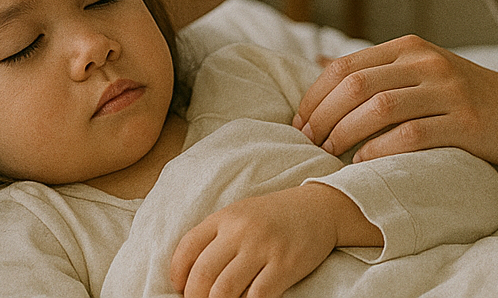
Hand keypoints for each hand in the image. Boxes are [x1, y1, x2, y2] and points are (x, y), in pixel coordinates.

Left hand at [169, 184, 376, 297]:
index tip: (181, 289)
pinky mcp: (285, 265)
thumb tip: (191, 274)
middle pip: (202, 274)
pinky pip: (256, 297)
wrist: (319, 208)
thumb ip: (217, 237)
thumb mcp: (242, 215)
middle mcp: (242, 230)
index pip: (187, 248)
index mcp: (226, 217)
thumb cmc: (275, 217)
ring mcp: (264, 247)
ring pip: (225, 290)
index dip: (178, 274)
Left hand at [293, 35, 497, 164]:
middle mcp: (427, 62)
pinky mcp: (465, 122)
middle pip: (357, 84)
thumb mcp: (423, 70)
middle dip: (324, 115)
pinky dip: (381, 150)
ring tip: (330, 153)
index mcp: (411, 47)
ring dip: (346, 132)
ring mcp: (448, 91)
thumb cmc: (465, 97)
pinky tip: (365, 163)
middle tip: (308, 141)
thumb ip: (378, 68)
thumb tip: (322, 64)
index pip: (346, 65)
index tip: (298, 121)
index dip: (315, 95)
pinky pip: (412, 135)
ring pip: (380, 107)